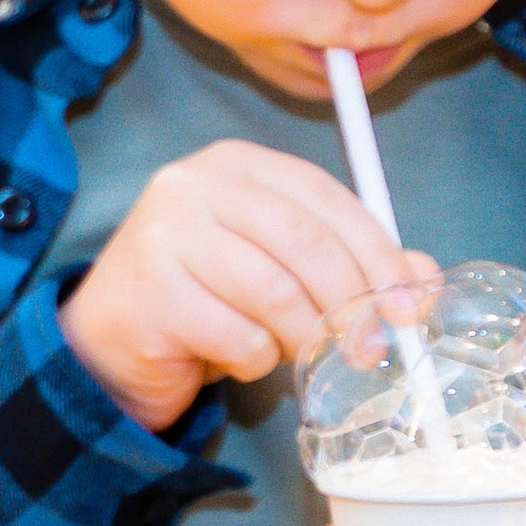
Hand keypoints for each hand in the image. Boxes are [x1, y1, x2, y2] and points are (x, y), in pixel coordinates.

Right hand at [61, 139, 430, 432]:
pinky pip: (237, 336)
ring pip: (275, 293)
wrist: (103, 345)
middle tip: (371, 348)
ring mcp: (164, 237)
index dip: (378, 254)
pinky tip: (240, 359)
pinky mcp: (150, 295)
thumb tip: (422, 282)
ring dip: (302, 337)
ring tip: (298, 355)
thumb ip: (346, 264)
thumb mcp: (279, 271)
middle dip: (351, 303)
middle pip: (305, 243)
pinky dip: (255, 360)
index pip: (326, 199)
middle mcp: (193, 187)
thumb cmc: (203, 302)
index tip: (409, 303)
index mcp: (234, 165)